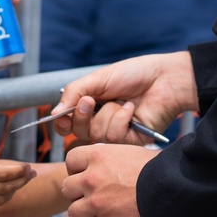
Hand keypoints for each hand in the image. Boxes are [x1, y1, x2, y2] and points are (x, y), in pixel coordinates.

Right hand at [0, 131, 36, 215]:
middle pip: (7, 187)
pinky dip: (1, 202)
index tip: (28, 166)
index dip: (20, 171)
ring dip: (13, 191)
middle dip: (23, 181)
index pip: (5, 173)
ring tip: (21, 184)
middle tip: (32, 174)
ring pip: (0, 199)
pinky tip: (3, 196)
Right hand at [53, 52, 197, 143]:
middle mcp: (100, 121)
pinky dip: (121, 120)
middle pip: (78, 132)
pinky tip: (131, 109)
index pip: (67, 123)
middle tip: (92, 100)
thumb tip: (53, 114)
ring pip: (96, 136)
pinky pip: (114, 139)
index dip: (62, 122)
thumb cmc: (133, 74)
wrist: (163, 78)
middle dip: (83, 115)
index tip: (62, 114)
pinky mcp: (130, 142)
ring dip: (108, 114)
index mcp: (91, 106)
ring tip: (123, 101)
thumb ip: (74, 93)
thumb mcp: (98, 78)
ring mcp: (115, 133)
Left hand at [62, 144, 157, 216]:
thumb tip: (97, 166)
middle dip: (79, 193)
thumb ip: (106, 160)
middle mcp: (91, 178)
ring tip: (102, 210)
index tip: (86, 174)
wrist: (172, 190)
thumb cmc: (156, 169)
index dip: (77, 169)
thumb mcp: (127, 153)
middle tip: (94, 195)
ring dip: (85, 213)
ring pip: (74, 212)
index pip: (70, 160)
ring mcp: (96, 202)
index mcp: (97, 155)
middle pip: (68, 188)